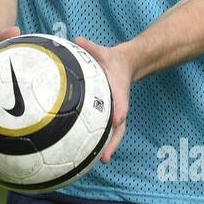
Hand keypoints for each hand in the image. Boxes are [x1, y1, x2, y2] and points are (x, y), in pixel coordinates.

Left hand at [73, 36, 132, 162]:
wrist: (124, 65)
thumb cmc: (110, 59)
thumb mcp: (102, 51)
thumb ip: (91, 47)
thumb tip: (79, 40)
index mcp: (118, 90)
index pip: (120, 102)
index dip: (119, 110)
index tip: (117, 119)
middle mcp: (117, 106)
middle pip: (118, 128)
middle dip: (112, 143)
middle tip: (104, 158)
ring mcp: (114, 113)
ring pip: (113, 134)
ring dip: (106, 148)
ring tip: (97, 163)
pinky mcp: (108, 116)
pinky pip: (103, 132)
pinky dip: (97, 143)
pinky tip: (83, 155)